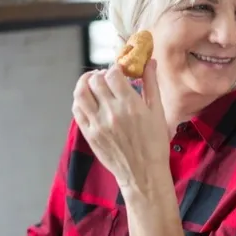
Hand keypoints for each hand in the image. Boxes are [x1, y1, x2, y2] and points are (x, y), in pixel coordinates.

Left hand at [72, 60, 169, 192]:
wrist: (143, 173)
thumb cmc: (155, 144)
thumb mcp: (158, 113)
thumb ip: (151, 85)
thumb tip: (149, 62)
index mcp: (130, 105)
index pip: (113, 74)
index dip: (115, 69)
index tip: (120, 72)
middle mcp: (111, 113)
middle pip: (95, 81)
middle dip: (100, 74)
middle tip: (107, 78)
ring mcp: (97, 124)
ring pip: (81, 93)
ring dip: (85, 83)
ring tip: (93, 83)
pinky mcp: (89, 135)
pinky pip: (77, 110)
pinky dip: (80, 100)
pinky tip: (88, 99)